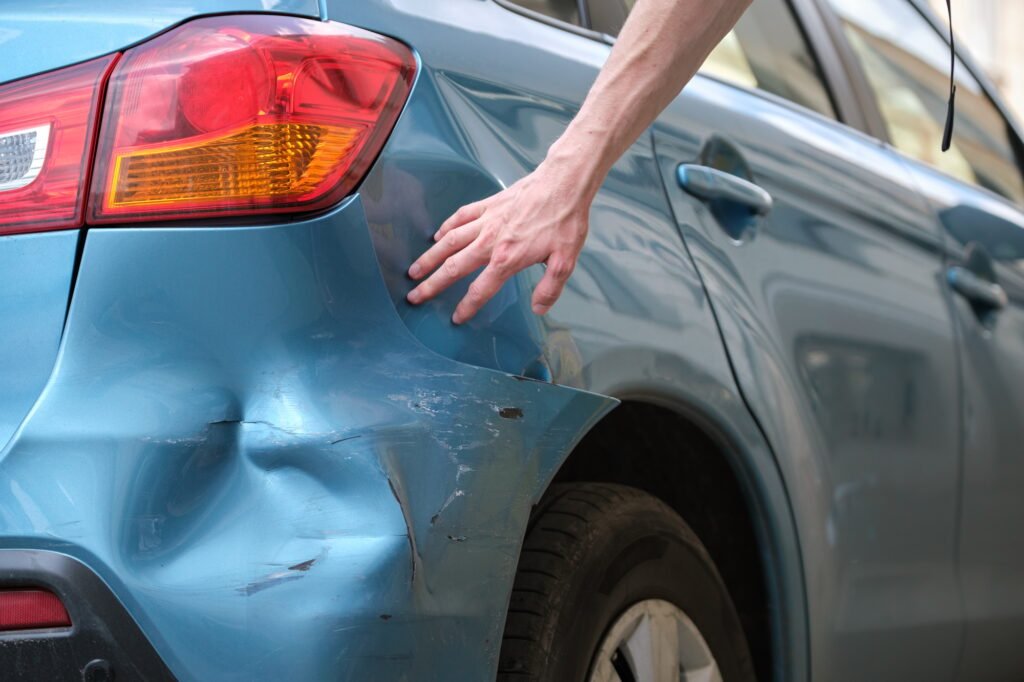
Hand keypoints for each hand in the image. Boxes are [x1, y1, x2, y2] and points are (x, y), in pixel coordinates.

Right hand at [406, 159, 591, 323]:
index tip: (456, 318)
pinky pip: (460, 217)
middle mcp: (490, 242)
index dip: (467, 306)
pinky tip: (436, 235)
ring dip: (429, 257)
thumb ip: (550, 288)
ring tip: (414, 270)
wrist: (563, 183)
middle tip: (415, 296)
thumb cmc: (565, 221)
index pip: (481, 290)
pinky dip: (446, 227)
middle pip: (454, 267)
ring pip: (449, 242)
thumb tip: (538, 309)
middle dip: (432, 284)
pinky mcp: (488, 205)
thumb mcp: (565, 260)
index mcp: (508, 259)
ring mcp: (486, 221)